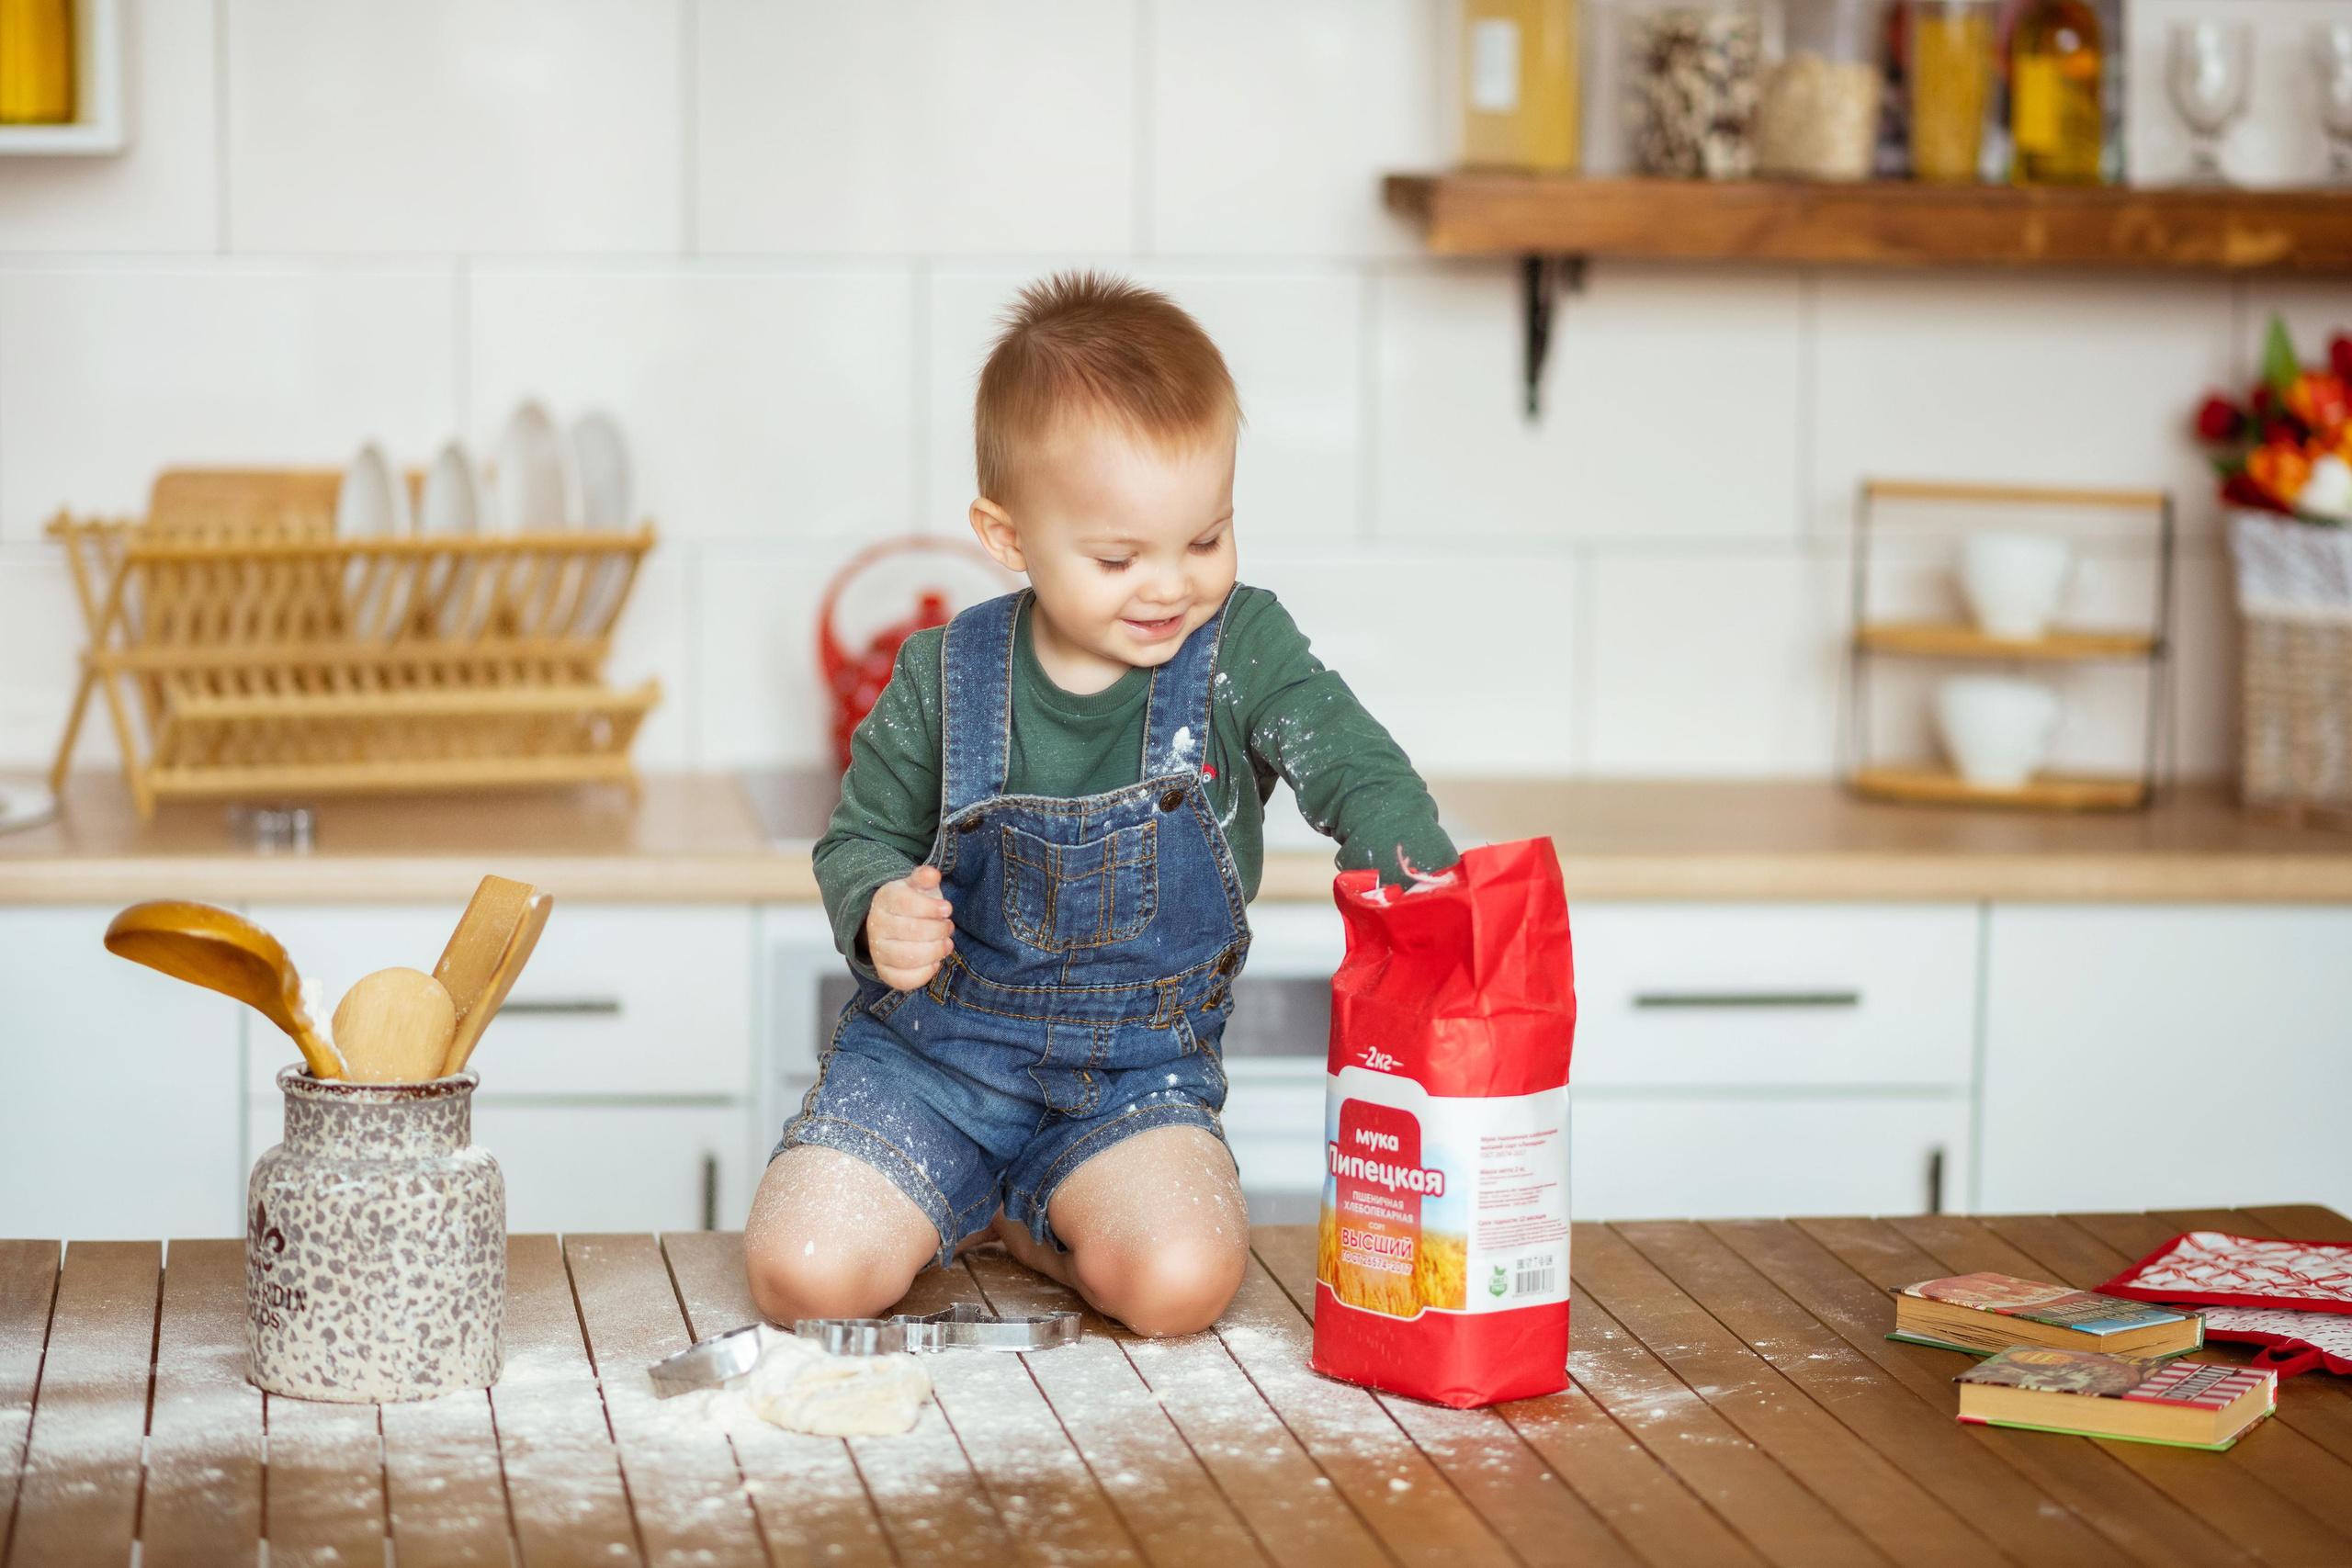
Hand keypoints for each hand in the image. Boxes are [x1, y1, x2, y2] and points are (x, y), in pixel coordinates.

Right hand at [866, 865, 954, 991]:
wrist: (894, 923)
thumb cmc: (913, 904)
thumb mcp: (918, 886)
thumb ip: (924, 877)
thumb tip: (931, 874)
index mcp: (885, 899)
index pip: (906, 903)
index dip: (930, 908)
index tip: (947, 909)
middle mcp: (876, 925)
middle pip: (910, 931)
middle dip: (938, 930)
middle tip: (948, 927)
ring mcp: (878, 950)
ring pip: (906, 957)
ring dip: (934, 951)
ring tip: (946, 944)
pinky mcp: (884, 971)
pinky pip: (902, 979)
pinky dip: (924, 973)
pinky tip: (935, 962)